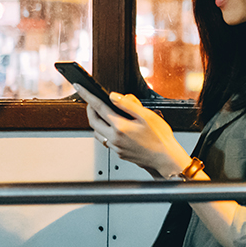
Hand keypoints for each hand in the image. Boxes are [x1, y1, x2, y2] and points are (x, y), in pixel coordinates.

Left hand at [75, 85, 189, 177]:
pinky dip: (105, 132)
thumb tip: (114, 96)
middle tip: (91, 101)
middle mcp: (114, 138)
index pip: (98, 107)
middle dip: (90, 109)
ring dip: (96, 122)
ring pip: (98, 132)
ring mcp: (116, 147)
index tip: (80, 88)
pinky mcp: (119, 153)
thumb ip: (129, 104)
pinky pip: (106, 140)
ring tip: (103, 114)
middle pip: (93, 121)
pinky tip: (115, 128)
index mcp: (120, 126)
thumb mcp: (147, 115)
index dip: (88, 95)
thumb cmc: (160, 138)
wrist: (165, 158)